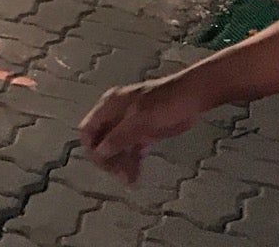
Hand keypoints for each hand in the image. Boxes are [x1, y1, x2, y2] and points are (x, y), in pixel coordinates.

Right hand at [79, 76, 208, 184]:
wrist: (190, 97)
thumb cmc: (163, 103)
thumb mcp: (140, 120)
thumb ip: (119, 136)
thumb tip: (99, 152)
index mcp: (109, 106)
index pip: (88, 129)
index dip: (91, 147)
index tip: (103, 164)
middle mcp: (116, 115)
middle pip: (101, 140)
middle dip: (108, 159)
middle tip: (121, 176)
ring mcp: (130, 124)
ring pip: (117, 148)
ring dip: (120, 164)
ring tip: (129, 181)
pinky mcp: (144, 133)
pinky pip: (131, 150)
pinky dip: (132, 162)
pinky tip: (135, 176)